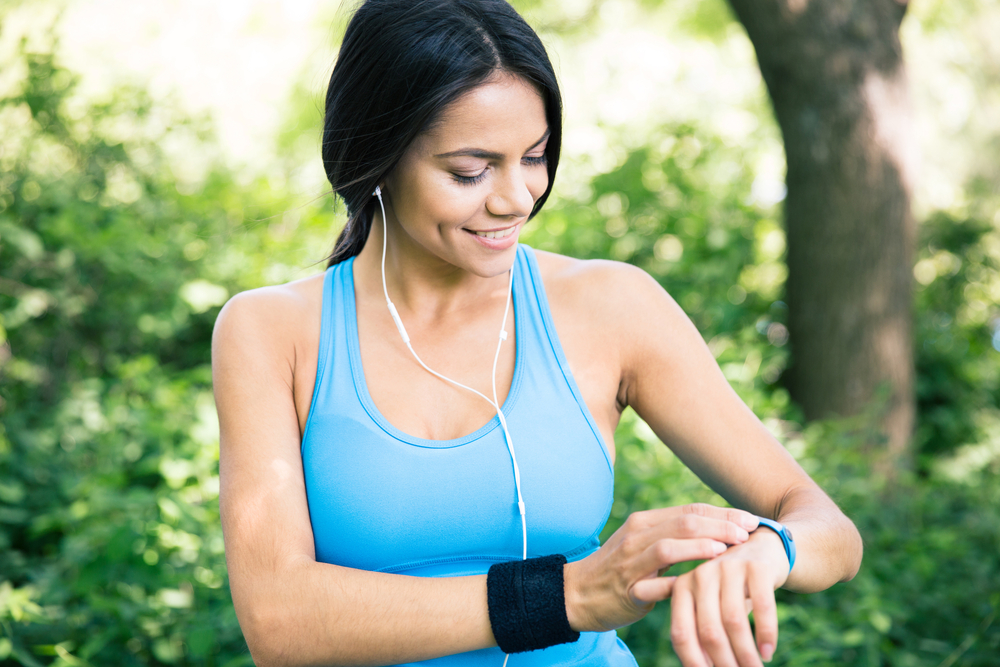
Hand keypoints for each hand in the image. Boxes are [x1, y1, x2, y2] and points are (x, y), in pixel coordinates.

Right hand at [564, 504, 759, 632]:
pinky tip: (700, 583)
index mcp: (645, 521)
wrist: (575, 593)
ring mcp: (631, 561)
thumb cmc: (618, 569)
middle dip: (721, 525)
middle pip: (685, 521)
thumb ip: (673, 535)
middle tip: (748, 532)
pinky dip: (679, 581)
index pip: (690, 509)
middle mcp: (637, 535)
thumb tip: (716, 529)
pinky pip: (655, 584)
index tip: (750, 520)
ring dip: (701, 546)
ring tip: (728, 549)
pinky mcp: (628, 588)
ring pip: (670, 545)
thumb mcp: (643, 544)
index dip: (723, 513)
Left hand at [669, 528, 789, 665]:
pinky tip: (768, 652)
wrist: (763, 548)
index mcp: (682, 587)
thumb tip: (699, 666)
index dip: (693, 661)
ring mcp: (729, 568)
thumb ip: (698, 630)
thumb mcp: (709, 604)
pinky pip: (763, 606)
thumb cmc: (730, 588)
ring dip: (746, 654)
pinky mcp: (757, 566)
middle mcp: (701, 574)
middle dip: (725, 662)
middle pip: (709, 631)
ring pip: (735, 622)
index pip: (681, 633)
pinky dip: (766, 634)